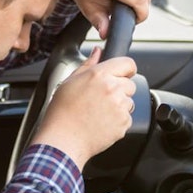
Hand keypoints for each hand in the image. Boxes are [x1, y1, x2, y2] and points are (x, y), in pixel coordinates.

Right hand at [30, 48, 137, 170]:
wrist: (63, 139)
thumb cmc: (62, 112)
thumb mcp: (70, 82)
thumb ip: (88, 64)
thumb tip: (97, 52)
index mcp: (99, 75)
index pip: (128, 63)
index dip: (125, 70)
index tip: (121, 75)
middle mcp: (113, 88)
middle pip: (130, 84)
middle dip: (120, 90)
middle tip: (101, 99)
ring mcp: (120, 107)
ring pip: (129, 102)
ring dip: (119, 106)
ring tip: (99, 112)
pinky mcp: (124, 123)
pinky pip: (127, 118)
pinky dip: (118, 121)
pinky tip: (101, 122)